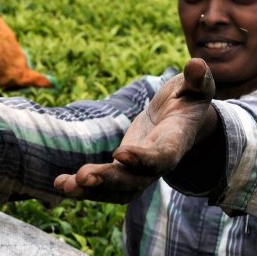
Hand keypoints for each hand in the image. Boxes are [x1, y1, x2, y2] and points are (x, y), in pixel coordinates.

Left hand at [54, 58, 216, 202]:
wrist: (181, 120)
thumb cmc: (189, 99)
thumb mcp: (196, 87)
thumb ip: (197, 79)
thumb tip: (197, 64)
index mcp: (175, 142)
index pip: (162, 156)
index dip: (143, 158)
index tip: (120, 153)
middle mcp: (157, 164)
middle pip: (135, 180)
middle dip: (109, 180)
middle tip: (83, 177)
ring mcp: (139, 171)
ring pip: (117, 190)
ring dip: (90, 191)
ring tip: (64, 186)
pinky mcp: (123, 170)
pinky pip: (103, 185)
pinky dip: (82, 186)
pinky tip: (59, 182)